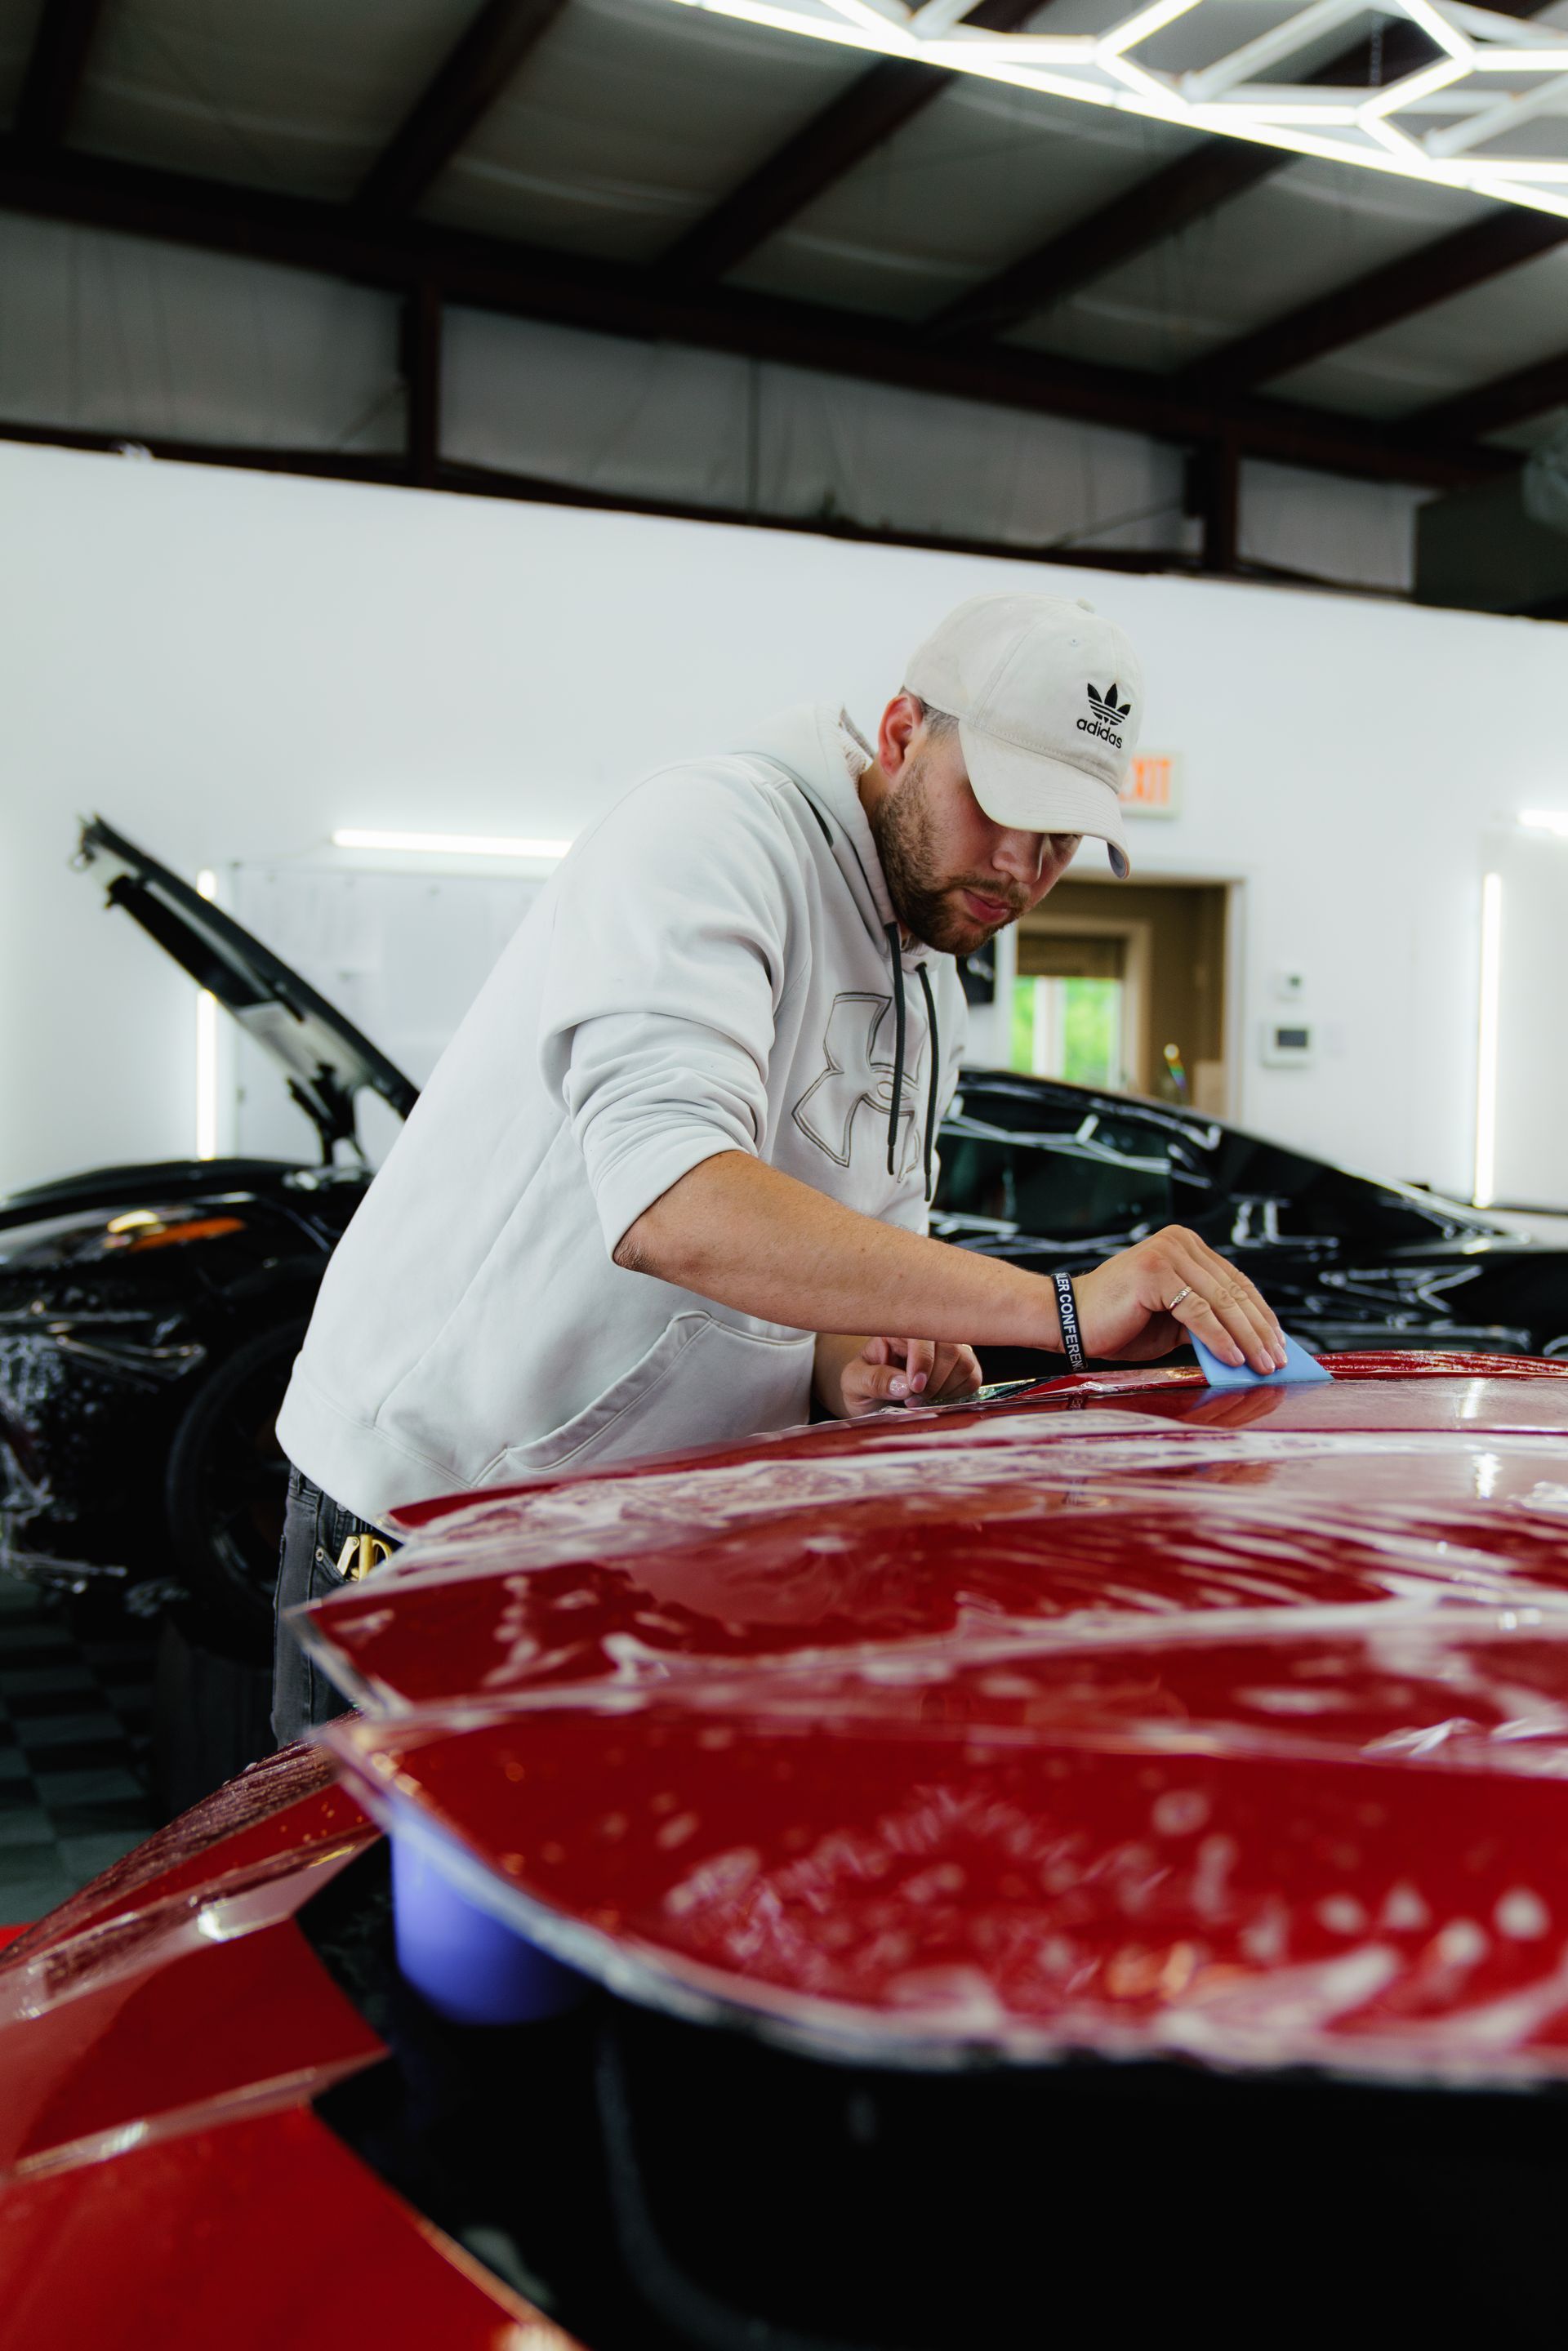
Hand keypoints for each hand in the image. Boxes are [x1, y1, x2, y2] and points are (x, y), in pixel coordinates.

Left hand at [837, 1336, 983, 1416]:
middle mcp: (927, 1334)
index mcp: (898, 1328)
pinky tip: (935, 1398)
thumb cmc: (862, 1386)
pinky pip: (973, 1378)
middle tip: (912, 1400)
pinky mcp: (961, 1367)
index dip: (924, 1359)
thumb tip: (903, 1383)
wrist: (873, 1400)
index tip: (915, 1387)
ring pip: (964, 1363)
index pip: (922, 1332)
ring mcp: (947, 1349)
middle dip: (934, 1381)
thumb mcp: (854, 1384)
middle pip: (950, 1348)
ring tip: (919, 1400)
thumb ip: (873, 1380)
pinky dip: (956, 1393)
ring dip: (944, 1388)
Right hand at [1071, 1226, 1285, 1374]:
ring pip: (1221, 1300)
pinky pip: (1198, 1311)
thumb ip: (1207, 1322)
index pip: (1237, 1282)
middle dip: (1260, 1330)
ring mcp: (1167, 1254)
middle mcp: (1180, 1243)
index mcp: (1187, 1246)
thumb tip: (1251, 1345)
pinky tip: (1234, 1358)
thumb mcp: (1174, 1322)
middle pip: (1234, 1291)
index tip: (1280, 1344)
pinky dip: (1220, 1337)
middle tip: (1278, 1360)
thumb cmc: (1119, 1323)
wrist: (1069, 1322)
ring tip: (1262, 1365)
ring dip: (1247, 1337)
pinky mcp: (1156, 1273)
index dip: (1261, 1315)